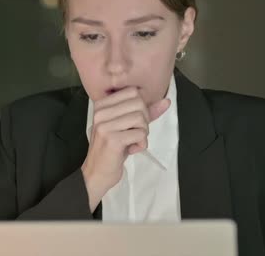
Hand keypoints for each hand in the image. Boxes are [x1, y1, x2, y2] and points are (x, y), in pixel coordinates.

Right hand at [80, 87, 170, 211]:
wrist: (97, 173)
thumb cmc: (113, 149)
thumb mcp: (127, 126)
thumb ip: (146, 112)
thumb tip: (167, 101)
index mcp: (102, 105)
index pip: (132, 92)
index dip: (141, 107)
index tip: (133, 122)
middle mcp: (100, 112)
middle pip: (139, 103)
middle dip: (144, 120)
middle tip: (135, 133)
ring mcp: (105, 125)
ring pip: (141, 118)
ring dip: (143, 133)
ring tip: (133, 142)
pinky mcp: (112, 139)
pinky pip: (140, 134)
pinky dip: (142, 144)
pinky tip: (131, 150)